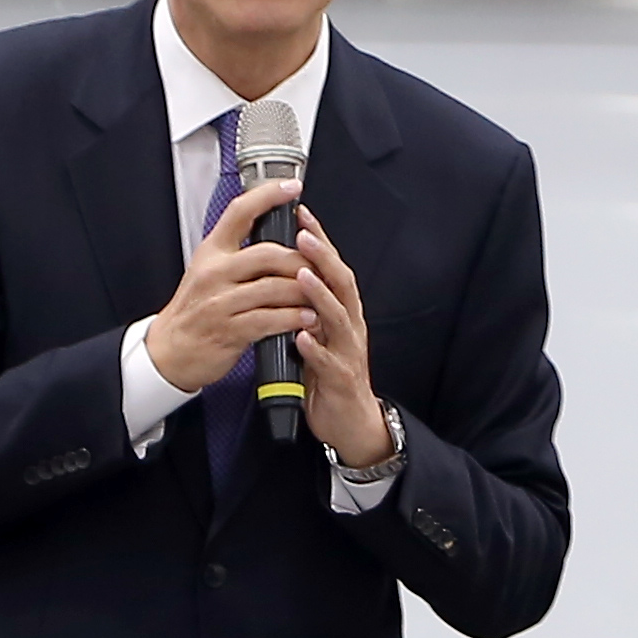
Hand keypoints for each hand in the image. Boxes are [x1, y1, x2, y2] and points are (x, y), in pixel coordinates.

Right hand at [143, 211, 322, 395]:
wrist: (170, 350)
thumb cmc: (195, 310)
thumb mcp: (207, 270)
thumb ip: (236, 252)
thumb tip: (275, 233)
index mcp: (212, 252)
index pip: (240, 212)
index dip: (268, 196)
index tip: (292, 187)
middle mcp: (215, 272)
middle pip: (268, 253)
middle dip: (302, 260)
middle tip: (321, 265)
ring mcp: (221, 301)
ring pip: (274, 287)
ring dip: (304, 292)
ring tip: (321, 296)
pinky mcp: (229, 330)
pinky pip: (269, 319)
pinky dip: (293, 318)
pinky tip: (307, 318)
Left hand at [284, 211, 393, 469]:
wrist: (350, 423)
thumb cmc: (330, 376)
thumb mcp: (318, 334)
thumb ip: (307, 307)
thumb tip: (286, 274)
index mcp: (342, 313)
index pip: (332, 269)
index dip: (320, 241)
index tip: (301, 215)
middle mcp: (350, 327)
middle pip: (342, 284)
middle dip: (323, 258)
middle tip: (303, 235)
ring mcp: (348, 352)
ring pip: (338, 318)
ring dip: (320, 295)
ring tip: (302, 275)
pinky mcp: (341, 380)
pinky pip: (329, 362)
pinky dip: (315, 348)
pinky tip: (301, 337)